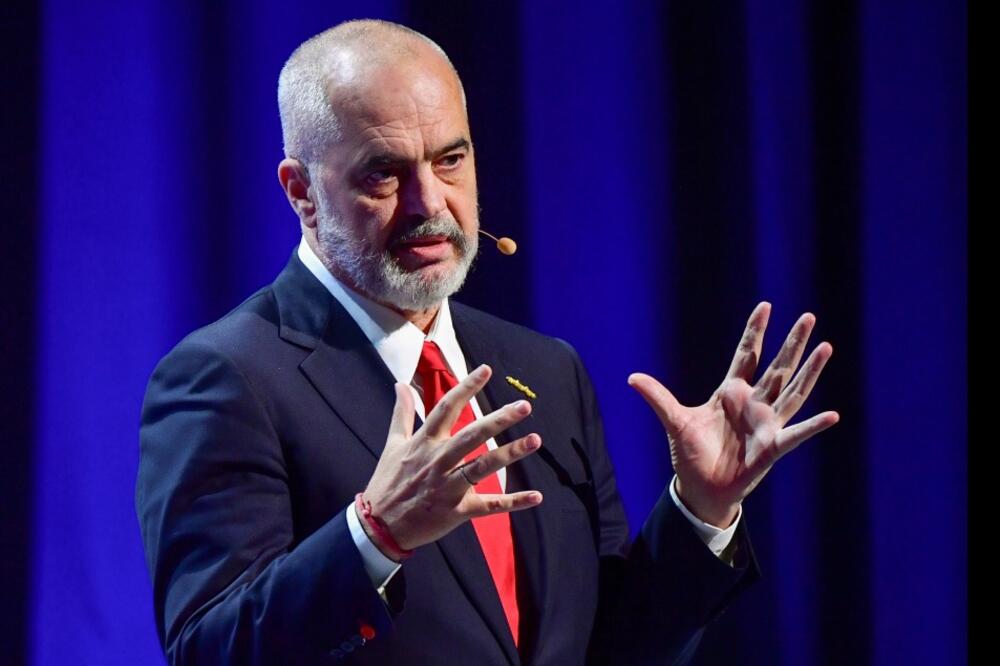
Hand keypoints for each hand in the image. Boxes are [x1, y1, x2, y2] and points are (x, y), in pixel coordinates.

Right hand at [361, 364, 543, 557]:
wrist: (379, 526)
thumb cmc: (388, 482)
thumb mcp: (392, 445)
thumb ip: (402, 413)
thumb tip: (401, 384)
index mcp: (424, 443)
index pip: (446, 408)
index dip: (466, 388)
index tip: (486, 370)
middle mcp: (438, 461)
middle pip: (471, 436)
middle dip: (498, 420)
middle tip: (524, 406)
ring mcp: (449, 487)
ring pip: (483, 467)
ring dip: (510, 453)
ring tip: (535, 440)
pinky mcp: (458, 511)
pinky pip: (489, 506)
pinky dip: (513, 502)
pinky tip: (536, 496)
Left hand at [628, 302, 838, 526]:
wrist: (701, 488)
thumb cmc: (692, 454)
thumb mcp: (674, 421)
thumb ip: (658, 397)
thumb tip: (631, 377)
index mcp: (730, 393)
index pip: (747, 355)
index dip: (755, 332)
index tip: (766, 305)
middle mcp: (753, 404)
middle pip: (777, 367)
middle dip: (793, 343)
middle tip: (809, 316)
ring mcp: (765, 424)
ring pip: (793, 392)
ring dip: (810, 372)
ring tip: (826, 348)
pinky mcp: (772, 448)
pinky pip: (796, 434)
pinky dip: (814, 426)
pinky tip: (832, 415)